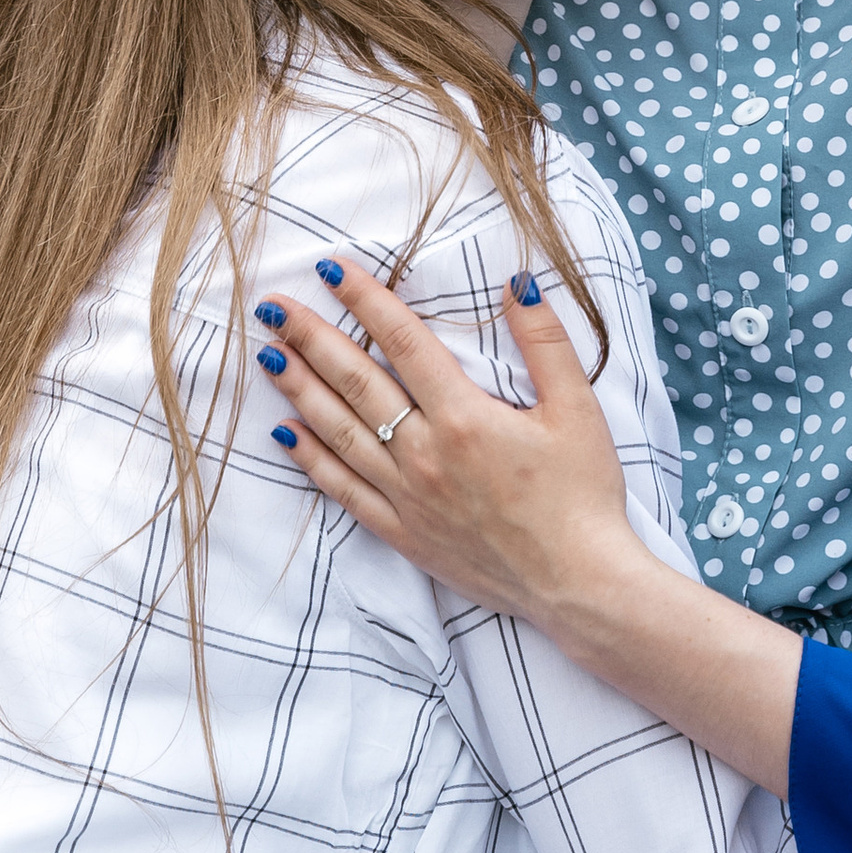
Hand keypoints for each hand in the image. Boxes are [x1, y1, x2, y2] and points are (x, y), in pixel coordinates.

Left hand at [257, 265, 638, 620]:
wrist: (578, 584)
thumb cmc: (584, 496)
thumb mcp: (578, 410)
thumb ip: (545, 342)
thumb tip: (518, 283)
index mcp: (465, 418)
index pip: (404, 343)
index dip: (365, 300)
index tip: (331, 269)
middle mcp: (426, 453)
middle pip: (357, 382)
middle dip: (311, 338)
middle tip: (272, 306)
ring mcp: (409, 496)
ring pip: (340, 432)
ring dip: (300, 390)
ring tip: (267, 354)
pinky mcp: (404, 533)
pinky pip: (345, 491)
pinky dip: (312, 461)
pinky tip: (286, 435)